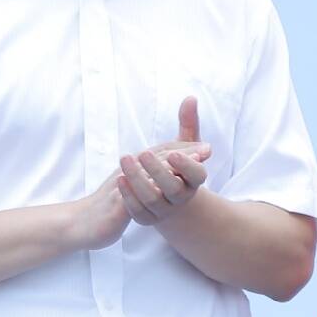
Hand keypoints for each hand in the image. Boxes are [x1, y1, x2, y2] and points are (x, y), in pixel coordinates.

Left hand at [115, 95, 214, 226]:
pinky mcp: (148, 219)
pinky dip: (129, 196)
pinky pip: (138, 211)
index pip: (197, 174)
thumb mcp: (183, 145)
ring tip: (125, 159)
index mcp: (194, 179)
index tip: (172, 153)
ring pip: (153, 200)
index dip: (186, 165)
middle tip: (143, 152)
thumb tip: (190, 98)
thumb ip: (188, 123)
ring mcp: (165, 210)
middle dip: (158, 171)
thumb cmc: (176, 166)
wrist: (168, 198)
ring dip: (138, 180)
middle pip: (173, 189)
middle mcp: (182, 197)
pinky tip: (119, 179)